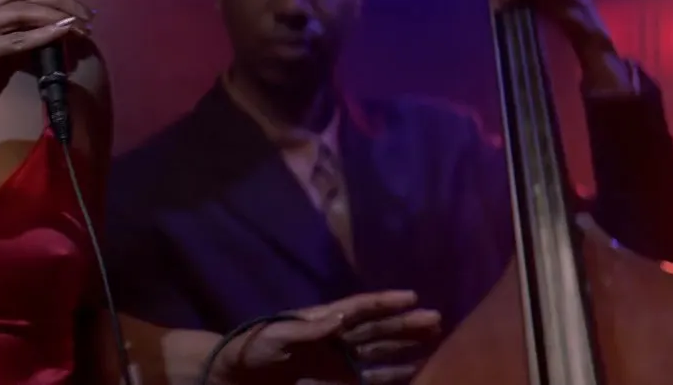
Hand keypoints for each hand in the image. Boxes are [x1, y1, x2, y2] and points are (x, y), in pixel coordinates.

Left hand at [216, 291, 440, 384]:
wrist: (235, 378)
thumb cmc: (251, 349)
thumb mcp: (276, 336)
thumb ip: (309, 328)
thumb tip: (342, 316)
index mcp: (322, 320)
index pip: (360, 309)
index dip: (385, 302)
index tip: (412, 296)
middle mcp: (337, 339)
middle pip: (378, 330)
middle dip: (407, 324)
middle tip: (437, 318)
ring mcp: (340, 363)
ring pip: (382, 354)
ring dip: (407, 349)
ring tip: (437, 342)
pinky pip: (372, 380)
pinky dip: (395, 376)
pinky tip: (415, 373)